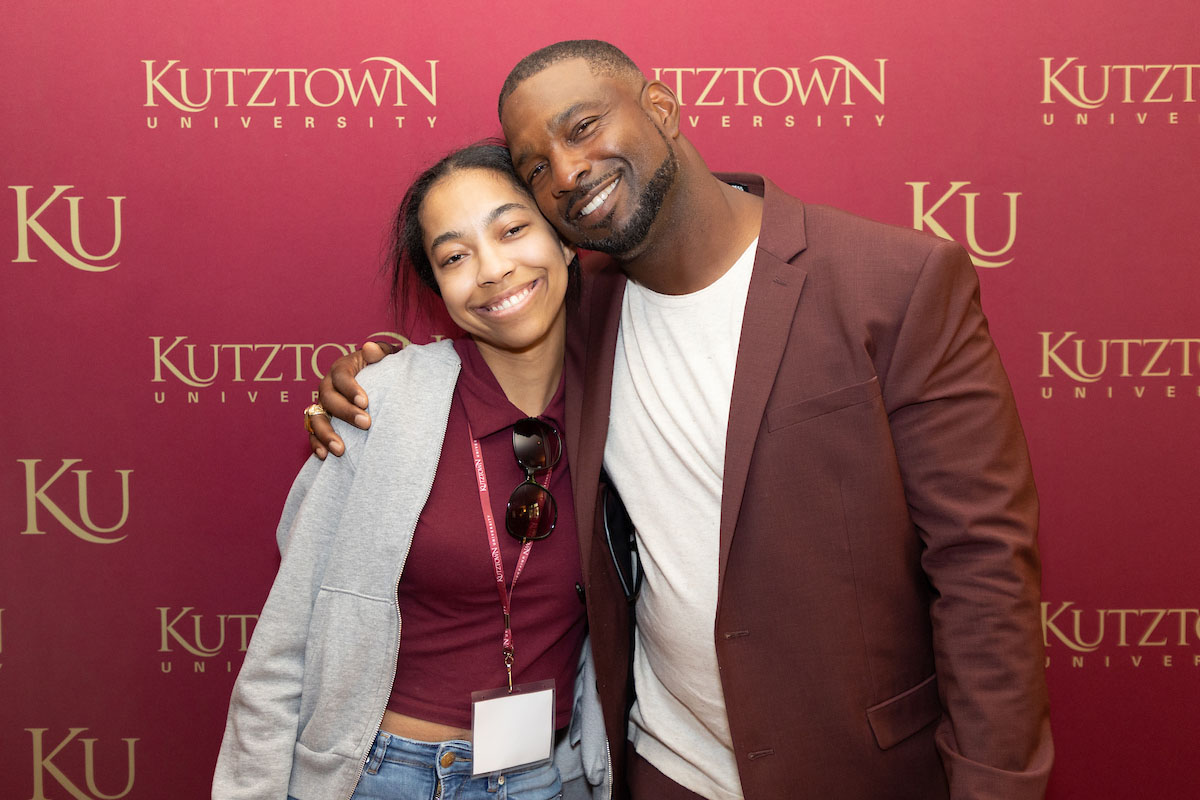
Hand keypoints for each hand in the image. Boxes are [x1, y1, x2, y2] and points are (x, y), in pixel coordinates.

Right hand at [308, 341, 396, 457]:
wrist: (377, 383)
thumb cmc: (382, 369)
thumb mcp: (385, 357)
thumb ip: (380, 352)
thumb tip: (370, 348)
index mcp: (341, 369)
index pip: (342, 376)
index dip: (351, 388)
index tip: (366, 402)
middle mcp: (327, 386)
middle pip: (329, 398)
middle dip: (345, 412)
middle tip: (366, 423)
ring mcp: (321, 405)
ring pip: (315, 418)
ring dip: (326, 433)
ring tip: (341, 449)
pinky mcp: (320, 422)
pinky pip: (312, 434)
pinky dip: (316, 444)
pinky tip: (325, 455)